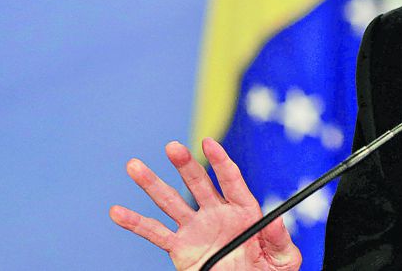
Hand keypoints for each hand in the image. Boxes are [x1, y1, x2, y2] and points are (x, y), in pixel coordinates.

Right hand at [109, 138, 301, 270]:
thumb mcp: (284, 258)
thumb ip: (279, 238)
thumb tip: (274, 219)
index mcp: (244, 211)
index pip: (231, 180)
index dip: (219, 161)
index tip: (208, 143)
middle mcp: (217, 214)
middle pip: (198, 184)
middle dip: (185, 166)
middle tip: (172, 147)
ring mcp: (196, 229)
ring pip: (171, 203)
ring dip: (152, 185)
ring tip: (134, 166)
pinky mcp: (180, 249)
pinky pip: (155, 234)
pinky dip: (135, 223)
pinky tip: (117, 211)